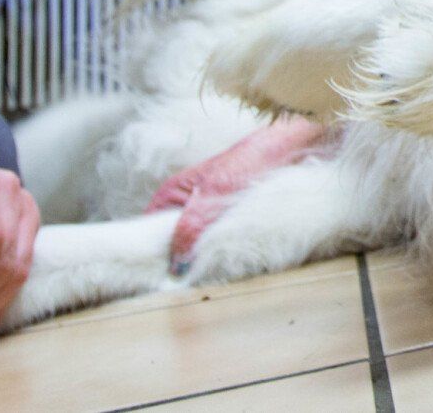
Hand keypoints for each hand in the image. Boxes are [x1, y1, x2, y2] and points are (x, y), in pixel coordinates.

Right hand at [146, 118, 327, 271]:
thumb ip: (190, 229)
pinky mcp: (223, 220)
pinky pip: (213, 244)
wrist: (288, 147)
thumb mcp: (214, 195)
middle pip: (169, 244)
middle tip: (189, 284)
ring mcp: (203, 213)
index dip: (149, 257)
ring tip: (208, 278)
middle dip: (178, 264)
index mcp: (169, 194)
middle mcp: (182, 204)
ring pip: (193, 246)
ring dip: (201, 261)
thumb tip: (175, 266)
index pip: (145, 232)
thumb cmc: (251, 161)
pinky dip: (218, 254)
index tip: (159, 282)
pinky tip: (226, 265)